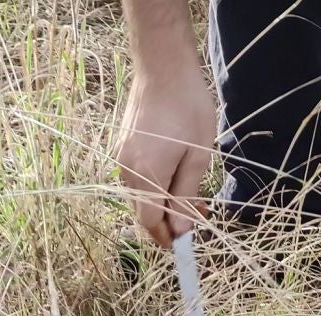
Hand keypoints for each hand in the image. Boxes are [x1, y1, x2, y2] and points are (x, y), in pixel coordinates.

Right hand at [115, 69, 215, 247]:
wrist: (163, 66)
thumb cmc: (187, 107)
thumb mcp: (198, 155)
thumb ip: (187, 195)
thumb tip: (181, 228)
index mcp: (146, 175)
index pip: (150, 222)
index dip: (167, 237)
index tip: (184, 244)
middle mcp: (127, 169)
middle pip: (142, 212)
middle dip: (167, 221)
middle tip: (199, 215)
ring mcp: (121, 156)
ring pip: (140, 195)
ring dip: (162, 202)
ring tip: (192, 193)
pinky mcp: (123, 146)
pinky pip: (137, 178)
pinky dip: (154, 185)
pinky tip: (176, 175)